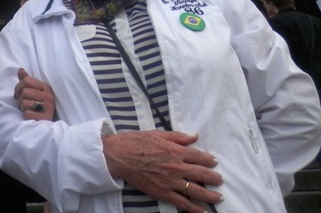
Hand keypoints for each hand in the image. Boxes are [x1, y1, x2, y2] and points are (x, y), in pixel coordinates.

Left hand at [14, 68, 55, 119]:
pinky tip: (31, 116)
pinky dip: (26, 116)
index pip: (26, 80)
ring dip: (23, 108)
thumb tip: (20, 70)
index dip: (18, 87)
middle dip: (20, 99)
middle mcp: (48, 96)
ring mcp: (48, 107)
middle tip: (23, 103)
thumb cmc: (38, 105)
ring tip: (28, 109)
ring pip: (25, 103)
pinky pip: (27, 114)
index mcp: (45, 87)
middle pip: (24, 92)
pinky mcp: (45, 118)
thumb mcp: (34, 91)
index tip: (19, 93)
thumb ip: (27, 80)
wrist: (47, 122)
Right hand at [102, 131, 222, 212]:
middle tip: (220, 180)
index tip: (214, 162)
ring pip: (196, 190)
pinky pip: (182, 203)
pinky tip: (203, 211)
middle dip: (213, 178)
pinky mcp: (162, 192)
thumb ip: (177, 136)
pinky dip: (194, 209)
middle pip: (202, 174)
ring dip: (210, 195)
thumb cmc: (135, 142)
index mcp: (176, 151)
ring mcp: (171, 181)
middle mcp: (177, 167)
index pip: (199, 156)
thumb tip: (194, 137)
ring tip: (218, 198)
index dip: (209, 160)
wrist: (118, 155)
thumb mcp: (157, 134)